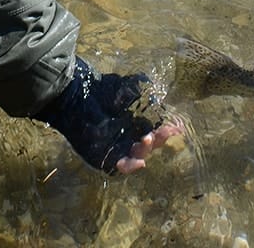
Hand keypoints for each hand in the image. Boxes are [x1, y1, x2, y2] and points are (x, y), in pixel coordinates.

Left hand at [35, 57, 179, 174]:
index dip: (167, 130)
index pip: (156, 130)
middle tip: (163, 132)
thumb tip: (159, 96)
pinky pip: (117, 167)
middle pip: (149, 145)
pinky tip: (136, 162)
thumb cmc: (101, 88)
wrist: (75, 93)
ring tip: (146, 139)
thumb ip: (144, 89)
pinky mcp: (102, 157)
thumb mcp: (128, 86)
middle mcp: (128, 136)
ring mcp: (115, 148)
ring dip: (145, 151)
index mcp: (136, 122)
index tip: (177, 126)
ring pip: (136, 157)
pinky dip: (128, 167)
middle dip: (158, 139)